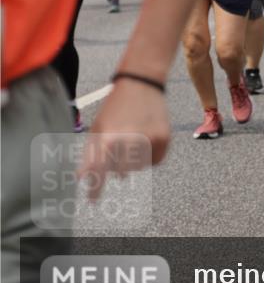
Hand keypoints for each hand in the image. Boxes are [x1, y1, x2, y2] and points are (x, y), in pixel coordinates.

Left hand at [78, 82, 168, 200]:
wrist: (141, 82)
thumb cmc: (115, 107)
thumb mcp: (98, 128)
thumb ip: (89, 154)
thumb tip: (80, 178)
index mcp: (109, 137)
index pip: (100, 171)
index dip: (95, 189)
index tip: (93, 201)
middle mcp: (129, 140)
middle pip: (121, 172)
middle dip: (117, 166)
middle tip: (119, 149)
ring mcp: (148, 139)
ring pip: (139, 168)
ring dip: (134, 160)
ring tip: (132, 138)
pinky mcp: (163, 137)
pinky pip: (155, 161)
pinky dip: (150, 156)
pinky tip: (146, 140)